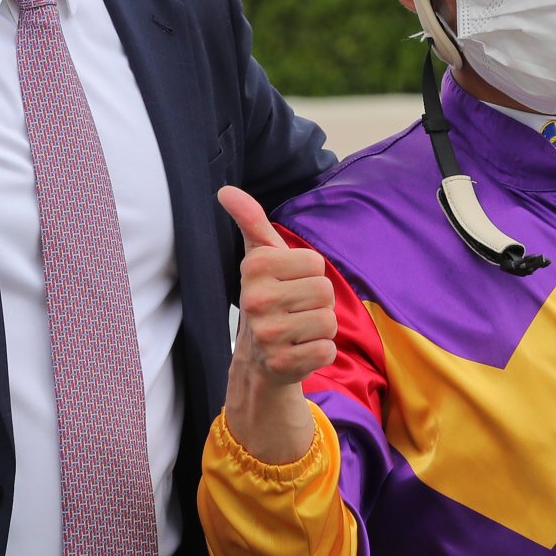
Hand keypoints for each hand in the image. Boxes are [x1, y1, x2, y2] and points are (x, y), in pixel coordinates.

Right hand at [218, 185, 335, 463]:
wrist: (256, 358)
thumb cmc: (266, 297)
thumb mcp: (259, 257)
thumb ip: (250, 220)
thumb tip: (226, 190)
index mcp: (254, 267)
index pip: (315, 262)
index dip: (308, 274)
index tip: (288, 284)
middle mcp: (255, 301)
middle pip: (324, 291)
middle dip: (317, 303)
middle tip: (294, 310)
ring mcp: (267, 335)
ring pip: (329, 320)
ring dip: (320, 327)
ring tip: (297, 330)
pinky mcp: (282, 364)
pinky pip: (327, 350)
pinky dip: (320, 352)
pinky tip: (299, 351)